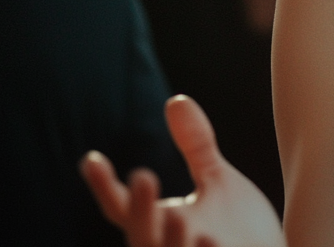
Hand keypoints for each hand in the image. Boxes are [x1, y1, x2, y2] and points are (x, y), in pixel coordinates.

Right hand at [81, 95, 285, 246]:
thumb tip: (175, 100)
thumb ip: (196, 146)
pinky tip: (213, 241)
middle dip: (140, 212)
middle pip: (142, 238)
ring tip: (178, 217)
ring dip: (171, 242)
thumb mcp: (218, 181)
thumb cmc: (241, 227)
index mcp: (162, 226)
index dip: (105, 186)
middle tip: (142, 176)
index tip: (92, 158)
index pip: (123, 209)